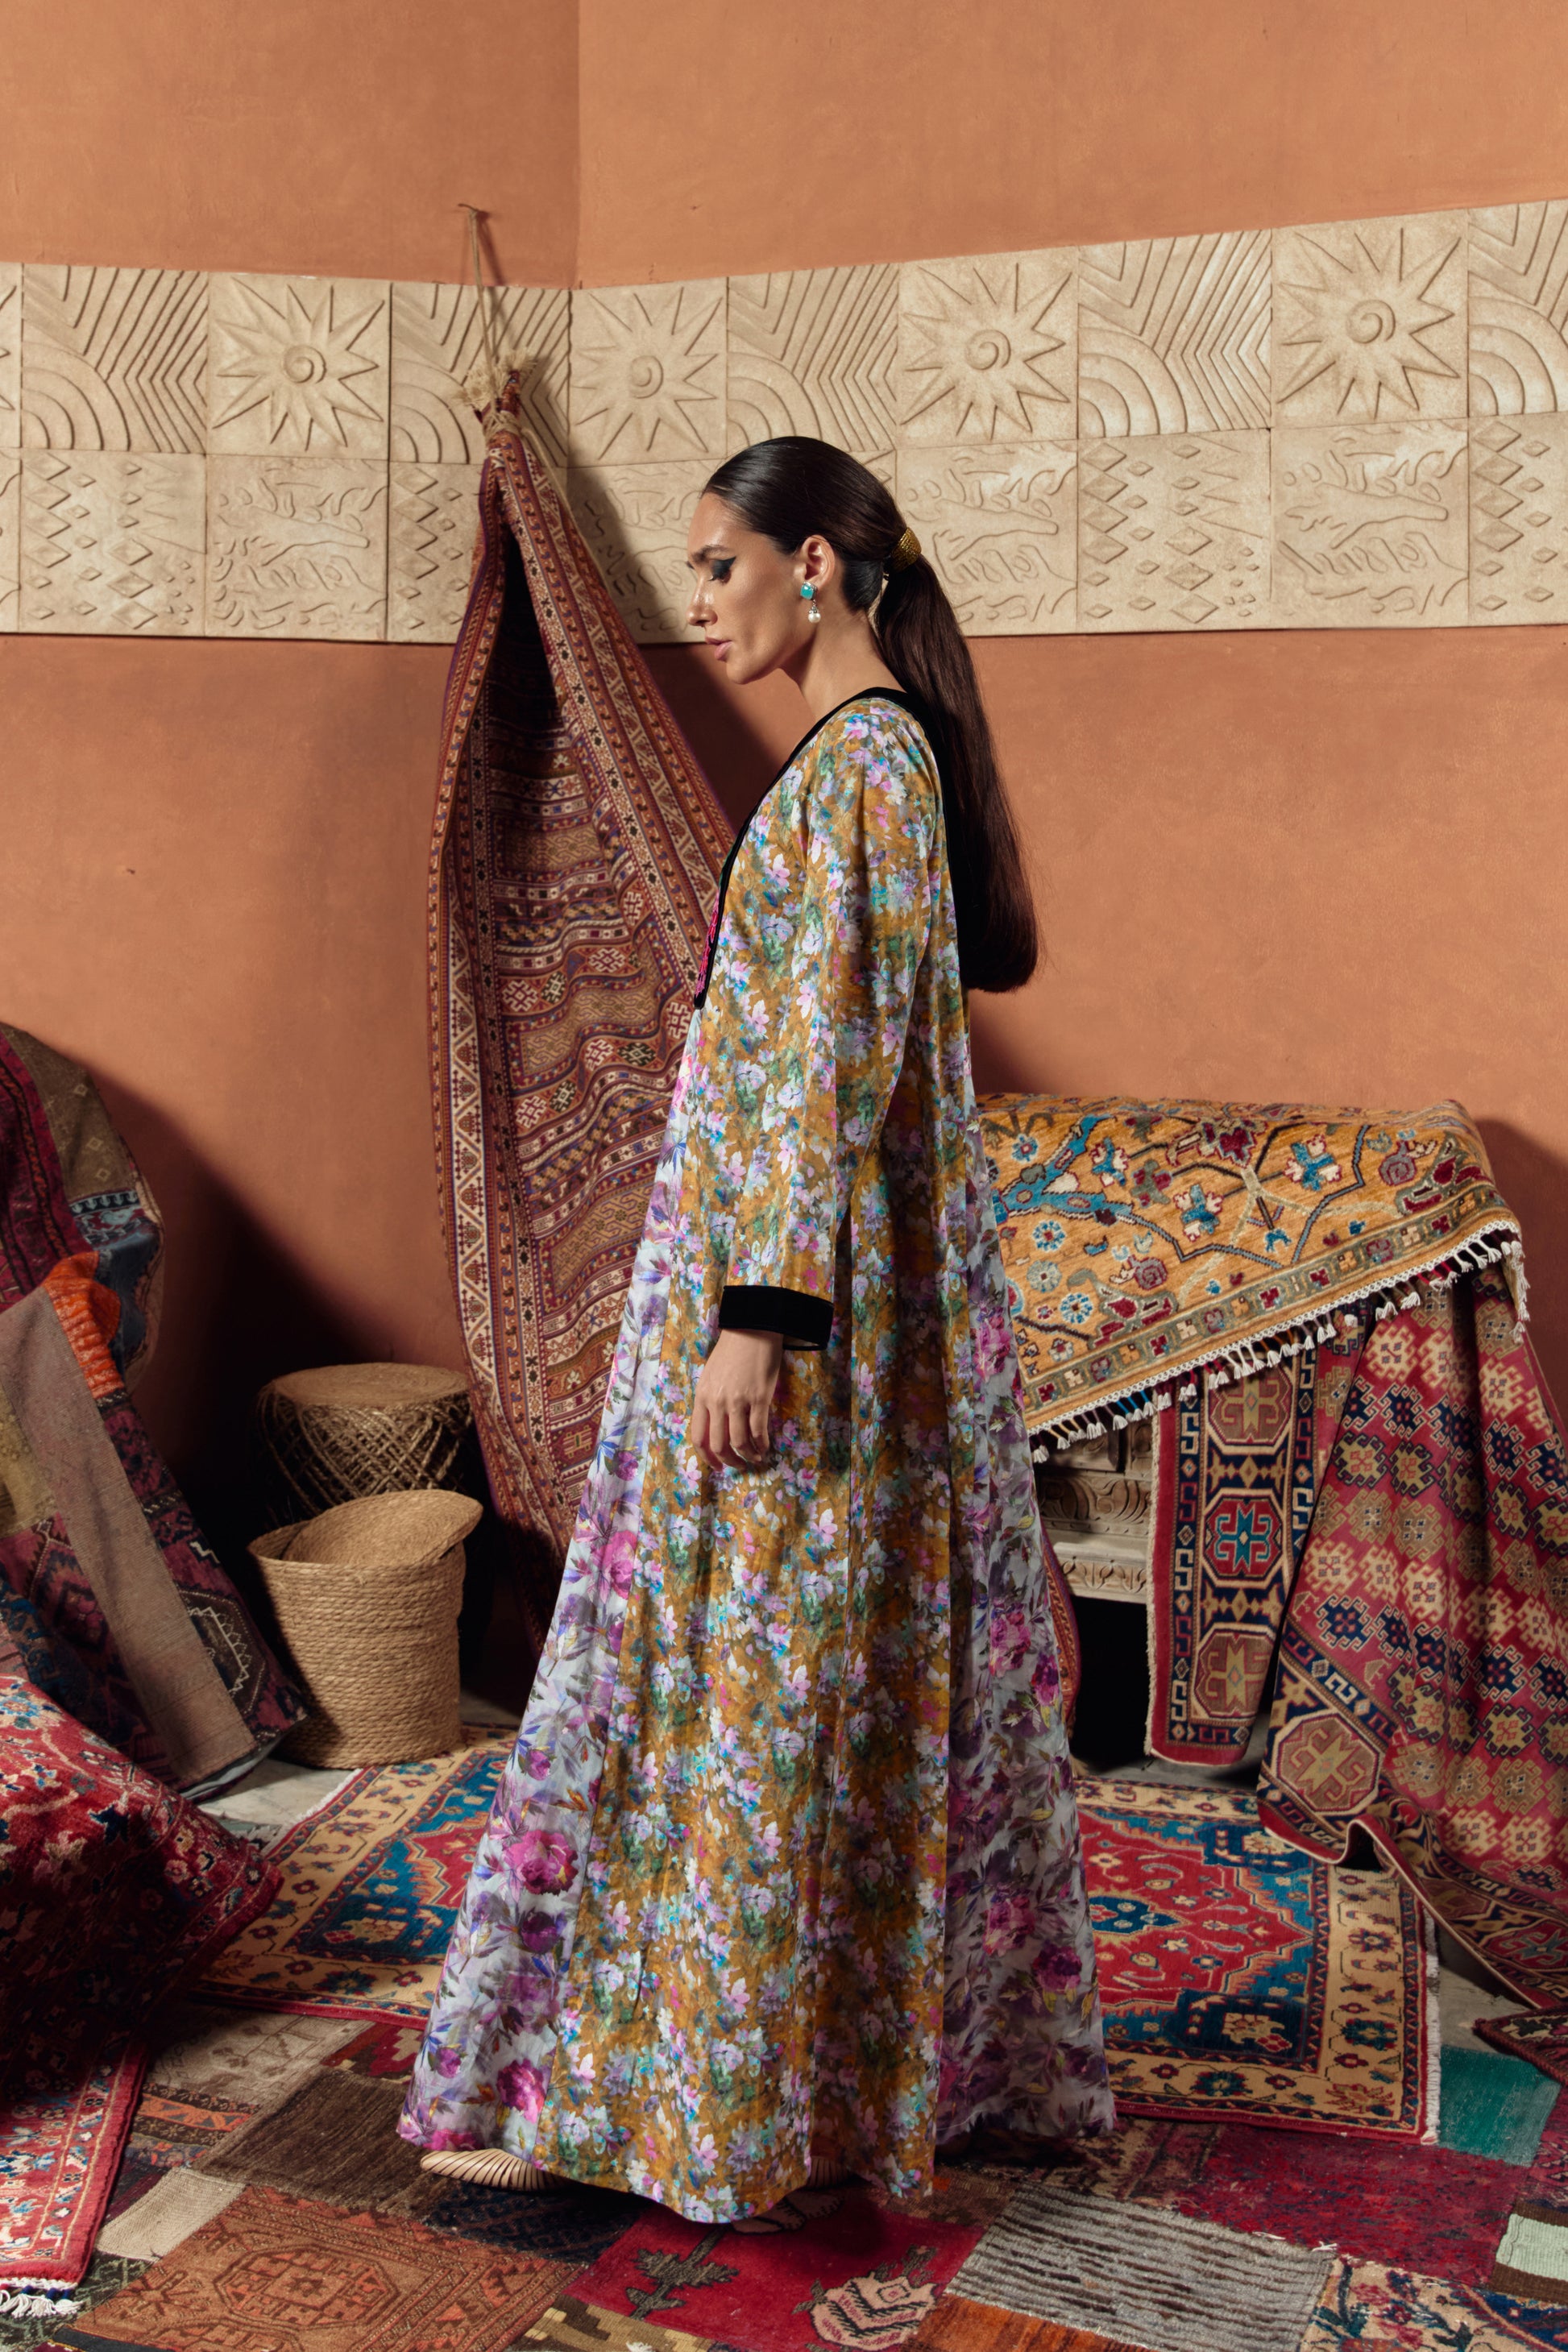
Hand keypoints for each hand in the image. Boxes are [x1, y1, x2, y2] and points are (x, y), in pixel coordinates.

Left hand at [691, 1328, 782, 1469]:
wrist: (752, 1330)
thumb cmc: (731, 1352)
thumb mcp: (711, 1377)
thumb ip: (710, 1401)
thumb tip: (717, 1427)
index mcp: (702, 1397)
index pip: (698, 1437)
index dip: (707, 1457)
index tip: (716, 1466)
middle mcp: (717, 1402)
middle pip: (719, 1445)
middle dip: (729, 1462)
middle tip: (738, 1466)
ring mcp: (738, 1401)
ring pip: (740, 1442)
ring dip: (748, 1456)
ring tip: (755, 1458)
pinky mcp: (759, 1398)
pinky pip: (759, 1431)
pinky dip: (762, 1444)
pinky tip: (766, 1448)